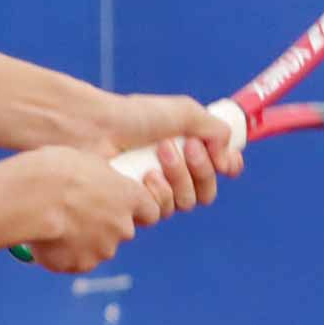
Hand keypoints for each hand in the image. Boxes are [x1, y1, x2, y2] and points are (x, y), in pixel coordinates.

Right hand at [18, 146, 164, 273]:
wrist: (30, 199)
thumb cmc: (55, 171)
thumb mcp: (86, 160)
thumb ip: (101, 178)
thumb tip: (99, 180)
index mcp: (129, 197)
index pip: (151, 211)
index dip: (135, 209)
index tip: (119, 203)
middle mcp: (123, 227)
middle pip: (122, 230)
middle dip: (105, 224)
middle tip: (77, 211)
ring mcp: (103, 249)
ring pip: (97, 247)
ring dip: (83, 240)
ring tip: (55, 223)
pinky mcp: (80, 264)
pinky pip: (75, 260)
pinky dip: (64, 253)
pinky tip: (45, 238)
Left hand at [93, 93, 243, 216]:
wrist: (95, 128)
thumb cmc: (133, 116)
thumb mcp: (182, 112)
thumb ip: (215, 130)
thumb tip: (228, 160)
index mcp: (184, 151)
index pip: (217, 169)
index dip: (227, 167)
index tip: (228, 161)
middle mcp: (171, 175)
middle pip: (206, 191)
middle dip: (203, 169)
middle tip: (187, 146)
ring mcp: (152, 192)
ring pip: (186, 202)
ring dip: (180, 177)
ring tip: (160, 152)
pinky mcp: (134, 207)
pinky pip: (161, 211)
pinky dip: (159, 193)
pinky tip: (146, 175)